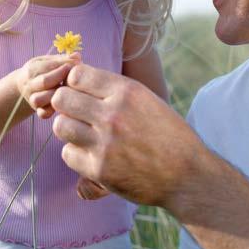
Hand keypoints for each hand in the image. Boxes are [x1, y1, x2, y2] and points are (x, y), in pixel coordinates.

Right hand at [16, 53, 80, 118]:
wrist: (24, 87)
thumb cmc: (41, 71)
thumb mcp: (47, 61)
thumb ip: (62, 59)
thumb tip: (77, 56)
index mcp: (32, 70)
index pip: (48, 66)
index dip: (65, 64)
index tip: (77, 63)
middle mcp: (30, 85)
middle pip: (45, 81)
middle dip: (62, 77)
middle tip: (74, 75)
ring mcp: (32, 99)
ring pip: (41, 99)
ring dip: (56, 94)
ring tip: (68, 89)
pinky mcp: (38, 110)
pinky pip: (43, 113)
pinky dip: (53, 110)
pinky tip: (64, 103)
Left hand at [51, 64, 197, 207]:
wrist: (187, 175)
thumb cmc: (167, 133)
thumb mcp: (146, 99)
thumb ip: (113, 89)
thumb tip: (77, 78)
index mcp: (127, 91)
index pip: (77, 74)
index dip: (74, 82)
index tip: (81, 91)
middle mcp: (113, 114)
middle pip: (62, 98)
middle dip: (66, 103)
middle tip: (77, 112)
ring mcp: (105, 142)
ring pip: (61, 125)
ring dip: (69, 128)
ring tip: (83, 132)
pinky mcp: (99, 169)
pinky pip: (68, 154)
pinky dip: (76, 154)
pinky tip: (92, 153)